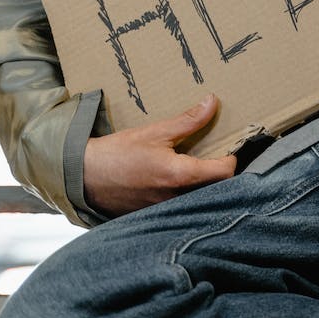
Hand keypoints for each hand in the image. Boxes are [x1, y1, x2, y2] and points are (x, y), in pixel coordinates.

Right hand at [82, 92, 236, 216]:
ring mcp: (169, 210)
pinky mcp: (158, 215)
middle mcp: (179, 197)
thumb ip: (188, 120)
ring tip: (199, 165)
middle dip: (221, 172)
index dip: (232, 158)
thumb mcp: (155, 131)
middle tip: (217, 154)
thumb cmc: (119, 153)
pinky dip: (188, 194)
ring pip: (202, 198)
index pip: (225, 172)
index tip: (228, 147)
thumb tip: (212, 103)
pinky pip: (184, 205)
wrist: (86, 176)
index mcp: (181, 175)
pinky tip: (179, 180)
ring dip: (206, 184)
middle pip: (218, 188)